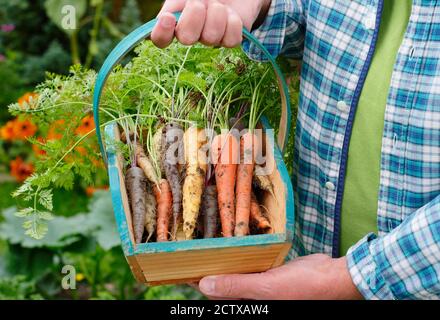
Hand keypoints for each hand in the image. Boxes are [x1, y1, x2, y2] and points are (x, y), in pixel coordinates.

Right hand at [151, 0, 271, 47]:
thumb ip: (174, 4)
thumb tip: (166, 16)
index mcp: (175, 21)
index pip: (161, 39)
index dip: (162, 33)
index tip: (168, 18)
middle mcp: (191, 34)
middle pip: (186, 38)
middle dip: (194, 17)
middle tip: (200, 3)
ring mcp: (210, 39)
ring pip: (211, 37)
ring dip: (216, 14)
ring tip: (218, 5)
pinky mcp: (229, 40)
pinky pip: (230, 40)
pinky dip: (232, 22)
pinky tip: (231, 14)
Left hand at [197, 254, 363, 299]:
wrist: (331, 276)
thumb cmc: (303, 287)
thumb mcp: (267, 288)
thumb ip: (236, 287)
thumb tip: (204, 285)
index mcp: (249, 305)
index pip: (215, 295)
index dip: (198, 282)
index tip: (181, 267)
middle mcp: (251, 296)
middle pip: (222, 283)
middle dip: (208, 268)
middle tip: (191, 249)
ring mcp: (259, 284)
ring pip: (234, 272)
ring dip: (222, 260)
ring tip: (206, 243)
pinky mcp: (267, 271)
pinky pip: (247, 265)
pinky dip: (239, 255)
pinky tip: (231, 243)